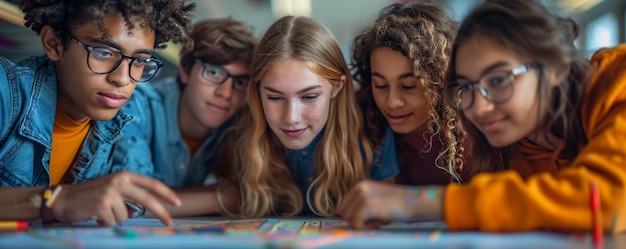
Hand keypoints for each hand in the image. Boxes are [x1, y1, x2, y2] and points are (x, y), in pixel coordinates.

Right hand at [52, 171, 179, 225]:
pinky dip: (104, 223)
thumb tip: (145, 210)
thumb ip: (130, 196)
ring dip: (115, 219)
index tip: (178, 203)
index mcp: (124, 176)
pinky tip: (94, 216)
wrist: (63, 199)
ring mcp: (110, 193)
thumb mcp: (113, 189)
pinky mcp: (101, 206)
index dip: (166, 194)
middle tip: (170, 223)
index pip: (151, 184)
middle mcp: (119, 182)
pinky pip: (112, 223)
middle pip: (147, 199)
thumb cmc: (90, 196)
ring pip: (126, 216)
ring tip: (101, 212)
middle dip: (160, 212)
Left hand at [338, 180, 444, 228]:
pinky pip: (356, 224)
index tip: (369, 216)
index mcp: (360, 185)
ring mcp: (362, 195)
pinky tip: (380, 221)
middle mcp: (359, 188)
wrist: (413, 201)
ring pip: (349, 219)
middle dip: (357, 220)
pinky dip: (367, 227)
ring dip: (363, 223)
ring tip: (379, 218)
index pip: (343, 206)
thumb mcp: (376, 198)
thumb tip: (347, 218)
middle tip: (375, 218)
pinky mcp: (367, 204)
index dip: (354, 216)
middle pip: (344, 213)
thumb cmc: (397, 204)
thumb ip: (361, 204)